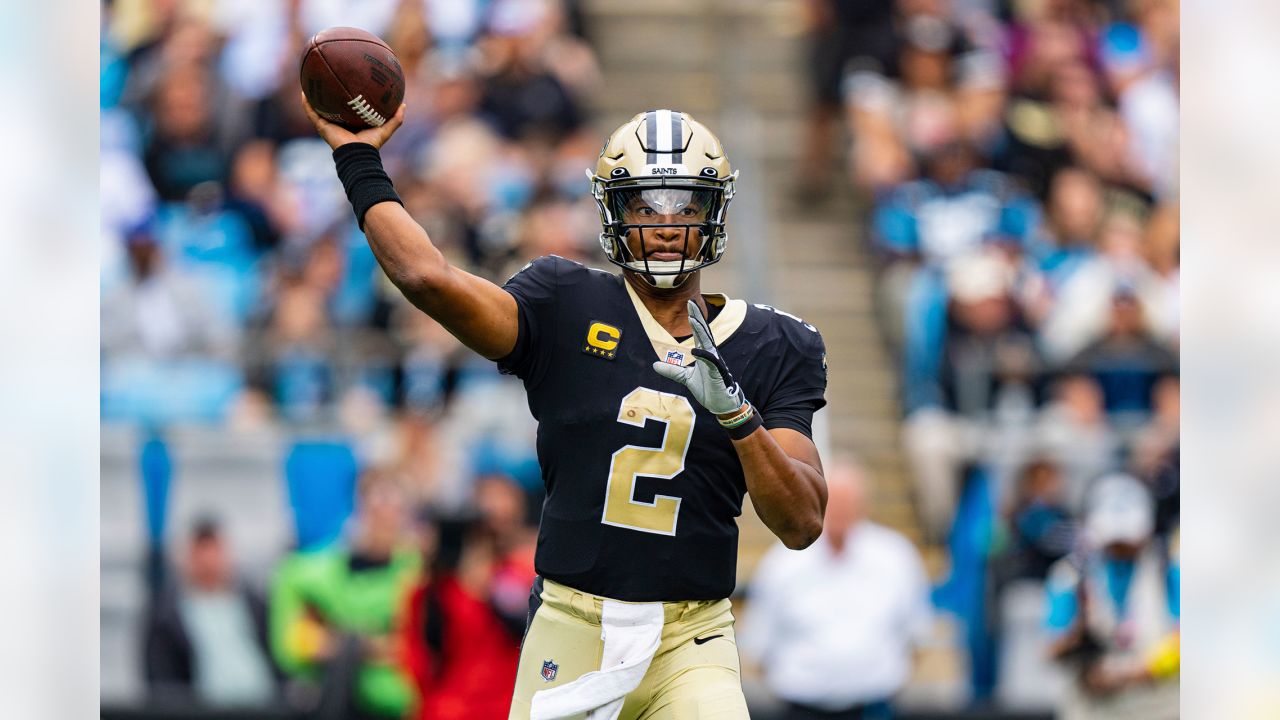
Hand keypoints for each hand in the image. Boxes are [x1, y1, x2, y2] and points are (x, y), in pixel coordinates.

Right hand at [300, 91, 405, 150]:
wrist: (359, 155)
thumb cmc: (371, 144)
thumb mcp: (386, 128)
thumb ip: (396, 118)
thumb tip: (403, 104)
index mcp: (351, 122)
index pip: (347, 107)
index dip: (346, 96)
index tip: (346, 82)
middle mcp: (338, 122)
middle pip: (331, 105)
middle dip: (328, 93)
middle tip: (327, 77)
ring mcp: (328, 124)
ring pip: (318, 107)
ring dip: (313, 96)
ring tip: (310, 81)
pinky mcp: (322, 127)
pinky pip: (311, 113)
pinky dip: (306, 104)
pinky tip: (304, 92)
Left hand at [652, 300, 747, 415]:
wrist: (720, 404)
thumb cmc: (708, 389)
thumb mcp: (685, 378)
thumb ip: (672, 370)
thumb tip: (655, 365)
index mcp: (704, 353)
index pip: (698, 332)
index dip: (694, 318)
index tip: (689, 304)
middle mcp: (710, 354)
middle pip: (703, 332)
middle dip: (697, 317)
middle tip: (691, 302)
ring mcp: (715, 362)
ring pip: (708, 342)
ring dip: (701, 330)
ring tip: (693, 318)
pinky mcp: (717, 373)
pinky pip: (711, 361)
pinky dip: (704, 355)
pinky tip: (696, 350)